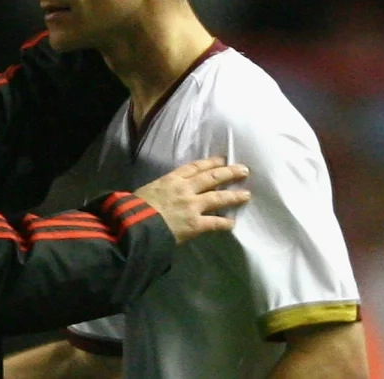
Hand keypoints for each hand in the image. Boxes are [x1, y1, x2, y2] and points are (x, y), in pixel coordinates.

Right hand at [133, 156, 249, 243]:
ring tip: (246, 194)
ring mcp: (192, 205)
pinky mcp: (195, 223)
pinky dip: (224, 223)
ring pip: (218, 198)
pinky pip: (214, 222)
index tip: (222, 159)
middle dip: (229, 173)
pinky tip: (232, 223)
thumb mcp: (149, 189)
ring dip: (233, 196)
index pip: (195, 167)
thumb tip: (167, 191)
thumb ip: (162, 188)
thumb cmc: (136, 206)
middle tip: (243, 170)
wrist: (136, 224)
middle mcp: (185, 188)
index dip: (211, 162)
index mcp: (172, 179)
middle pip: (212, 177)